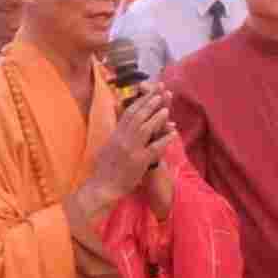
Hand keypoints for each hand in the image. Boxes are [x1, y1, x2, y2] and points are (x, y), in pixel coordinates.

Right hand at [83, 84, 174, 209]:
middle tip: (161, 92)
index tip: (151, 90)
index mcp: (116, 134)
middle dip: (150, 103)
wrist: (103, 187)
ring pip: (144, 130)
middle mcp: (122, 139)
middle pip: (137, 117)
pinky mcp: (138, 162)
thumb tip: (121, 116)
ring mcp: (130, 150)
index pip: (129, 113)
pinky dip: (165, 140)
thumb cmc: (106, 167)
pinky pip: (154, 149)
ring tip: (167, 109)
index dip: (141, 100)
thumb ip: (117, 130)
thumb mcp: (108, 145)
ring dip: (156, 118)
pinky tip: (174, 133)